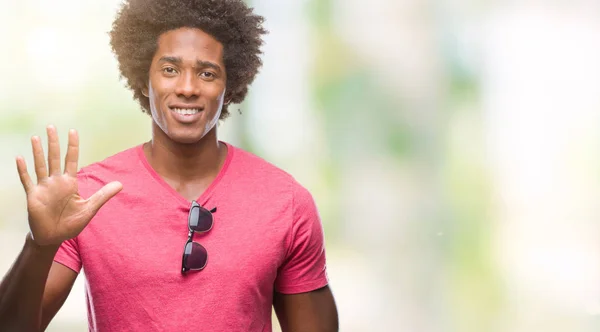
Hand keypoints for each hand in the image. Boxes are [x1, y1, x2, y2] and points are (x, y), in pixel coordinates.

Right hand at [16, 126, 121, 245]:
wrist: (54, 237)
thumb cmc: (71, 223)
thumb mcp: (89, 209)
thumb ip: (103, 195)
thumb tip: (121, 184)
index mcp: (70, 183)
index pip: (72, 160)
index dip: (72, 146)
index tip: (73, 131)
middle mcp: (56, 182)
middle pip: (55, 158)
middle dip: (54, 143)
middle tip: (51, 126)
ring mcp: (43, 188)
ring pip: (40, 165)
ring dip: (38, 152)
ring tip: (36, 137)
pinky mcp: (33, 196)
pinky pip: (27, 180)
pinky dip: (23, 170)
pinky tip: (20, 158)